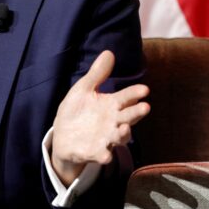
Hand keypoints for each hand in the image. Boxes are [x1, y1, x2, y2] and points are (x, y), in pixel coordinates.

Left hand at [50, 50, 149, 185]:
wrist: (63, 135)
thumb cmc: (77, 110)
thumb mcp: (84, 89)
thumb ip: (97, 74)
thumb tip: (109, 52)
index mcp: (111, 105)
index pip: (127, 97)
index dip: (135, 93)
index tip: (144, 89)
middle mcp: (113, 122)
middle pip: (129, 117)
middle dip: (137, 113)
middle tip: (146, 107)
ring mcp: (106, 138)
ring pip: (120, 137)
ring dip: (124, 134)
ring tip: (124, 130)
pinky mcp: (95, 152)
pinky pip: (102, 155)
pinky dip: (104, 156)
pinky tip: (105, 156)